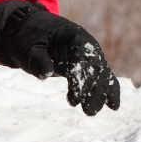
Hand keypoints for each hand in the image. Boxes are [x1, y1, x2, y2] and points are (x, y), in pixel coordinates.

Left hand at [0, 1, 120, 115]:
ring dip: (100, 94)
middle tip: (88, 112)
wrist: (29, 29)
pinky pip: (102, 76)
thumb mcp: (27, 46)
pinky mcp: (88, 64)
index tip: (75, 99)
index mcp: (74, 36)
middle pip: (95, 69)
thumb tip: (45, 74)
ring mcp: (90, 54)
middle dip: (92, 91)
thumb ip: (37, 59)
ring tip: (92, 112)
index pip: (81, 59)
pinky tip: (113, 106)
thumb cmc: (28, 38)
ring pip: (101, 75)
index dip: (79, 80)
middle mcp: (87, 44)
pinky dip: (108, 90)